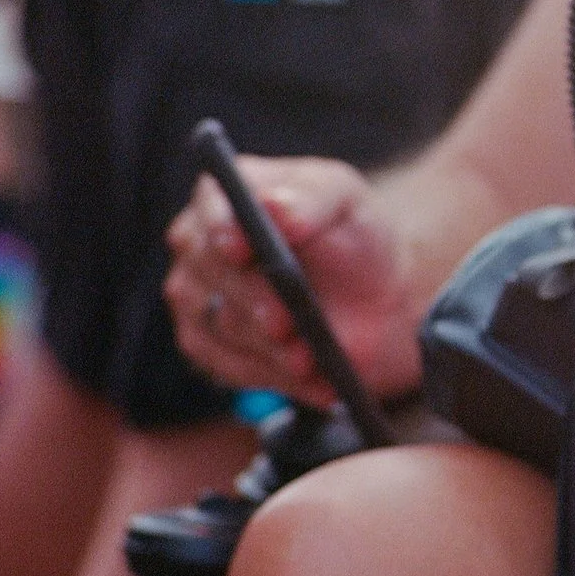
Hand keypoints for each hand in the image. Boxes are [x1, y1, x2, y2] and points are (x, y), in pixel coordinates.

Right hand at [164, 157, 423, 405]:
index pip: (213, 209)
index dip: (224, 230)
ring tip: (310, 359)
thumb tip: (275, 207)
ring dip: (266, 348)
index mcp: (226, 195)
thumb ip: (312, 199)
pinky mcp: (211, 344)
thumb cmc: (356, 236)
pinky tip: (312, 380)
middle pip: (209, 273)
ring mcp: (197, 296)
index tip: (243, 250)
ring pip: (217, 326)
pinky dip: (273, 376)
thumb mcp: (346, 201)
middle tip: (287, 323)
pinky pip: (228, 365)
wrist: (376, 295)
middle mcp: (199, 244)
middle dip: (253, 301)